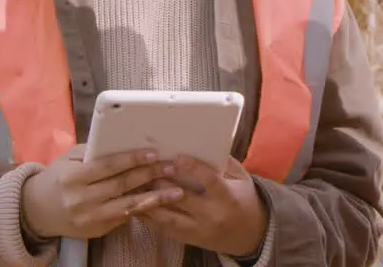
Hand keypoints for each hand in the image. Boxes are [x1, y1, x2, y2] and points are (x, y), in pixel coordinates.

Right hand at [21, 145, 183, 239]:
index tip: (153, 153)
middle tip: (171, 167)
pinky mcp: (96, 231)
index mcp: (73, 178)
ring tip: (176, 191)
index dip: (132, 160)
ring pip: (127, 207)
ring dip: (154, 198)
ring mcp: (89, 218)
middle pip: (121, 185)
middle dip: (149, 175)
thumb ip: (92, 152)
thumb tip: (123, 142)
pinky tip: (160, 202)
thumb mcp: (68, 160)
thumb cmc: (57, 178)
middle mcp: (81, 200)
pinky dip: (143, 210)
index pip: (108, 167)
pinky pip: (124, 218)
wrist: (37, 211)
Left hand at [137, 156, 267, 257]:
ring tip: (134, 186)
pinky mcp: (187, 239)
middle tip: (149, 168)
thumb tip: (206, 142)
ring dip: (150, 201)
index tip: (177, 156)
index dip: (194, 168)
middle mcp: (212, 216)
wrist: (249, 236)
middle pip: (184, 200)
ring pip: (168, 218)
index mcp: (228, 198)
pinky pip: (163, 229)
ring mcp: (198, 230)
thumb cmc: (244, 200)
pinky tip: (135, 204)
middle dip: (165, 184)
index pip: (210, 182)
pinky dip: (148, 217)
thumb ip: (226, 162)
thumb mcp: (242, 179)